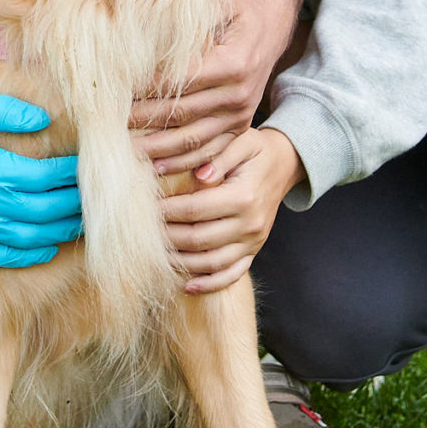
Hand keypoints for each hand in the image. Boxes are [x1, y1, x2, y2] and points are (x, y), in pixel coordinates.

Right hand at [0, 89, 81, 268]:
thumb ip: (7, 110)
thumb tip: (44, 120)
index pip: (44, 176)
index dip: (70, 173)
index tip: (88, 166)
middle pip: (43, 210)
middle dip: (73, 204)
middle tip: (95, 197)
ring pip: (29, 237)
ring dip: (59, 231)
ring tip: (81, 222)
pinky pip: (2, 255)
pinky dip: (28, 255)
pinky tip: (47, 246)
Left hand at [131, 0, 298, 176]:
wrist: (271, 30)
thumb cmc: (239, 13)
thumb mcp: (222, 2)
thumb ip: (190, 14)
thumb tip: (146, 19)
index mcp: (233, 63)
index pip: (179, 81)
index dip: (146, 88)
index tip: (117, 91)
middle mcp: (238, 94)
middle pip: (181, 113)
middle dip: (142, 119)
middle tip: (110, 123)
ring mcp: (240, 115)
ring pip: (193, 139)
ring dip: (157, 148)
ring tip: (127, 152)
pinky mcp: (239, 129)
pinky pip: (209, 152)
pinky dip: (182, 163)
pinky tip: (156, 168)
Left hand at [160, 126, 303, 293]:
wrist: (284, 165)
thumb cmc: (255, 150)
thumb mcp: (241, 142)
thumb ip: (220, 156)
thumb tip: (199, 176)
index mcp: (244, 196)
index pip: (195, 209)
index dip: (167, 210)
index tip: (146, 207)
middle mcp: (250, 223)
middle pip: (198, 239)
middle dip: (166, 237)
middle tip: (142, 232)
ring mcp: (253, 241)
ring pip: (211, 262)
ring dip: (180, 262)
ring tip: (156, 255)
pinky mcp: (253, 251)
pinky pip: (231, 275)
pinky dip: (208, 284)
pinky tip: (186, 285)